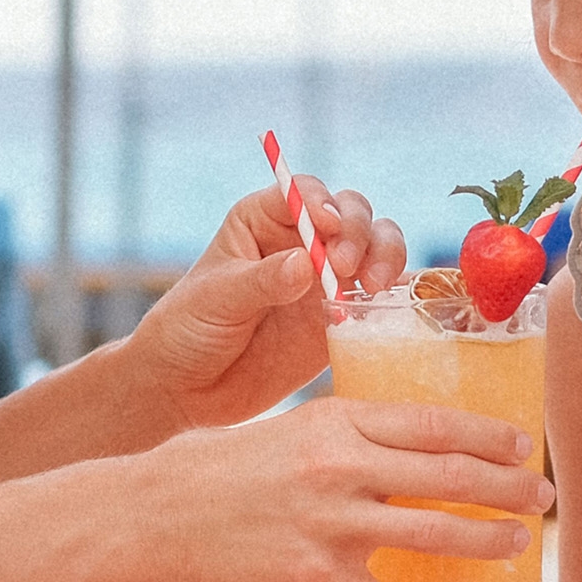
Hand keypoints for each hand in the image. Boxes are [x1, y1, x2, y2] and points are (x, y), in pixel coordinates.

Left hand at [126, 179, 405, 428]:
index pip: (303, 193)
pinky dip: (394, 296)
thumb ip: (262, 280)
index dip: (322, 203)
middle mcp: (301, 241)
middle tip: (346, 266)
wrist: (188, 388)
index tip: (326, 228)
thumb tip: (306, 262)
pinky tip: (388, 308)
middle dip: (358, 232)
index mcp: (262, 220)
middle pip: (350, 213)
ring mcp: (326, 279)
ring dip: (385, 257)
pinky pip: (380, 298)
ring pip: (375, 247)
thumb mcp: (216, 299)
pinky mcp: (342, 318)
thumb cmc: (187, 330)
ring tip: (373, 287)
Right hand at [128, 396, 551, 581]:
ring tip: (515, 548)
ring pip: (431, 535)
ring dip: (484, 543)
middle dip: (505, 487)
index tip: (521, 442)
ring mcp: (327, 522)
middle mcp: (338, 466)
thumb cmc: (216, 465)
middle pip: (447, 475)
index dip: (487, 434)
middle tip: (542, 496)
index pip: (432, 422)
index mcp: (335, 420)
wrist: (153, 511)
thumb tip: (399, 449)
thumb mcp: (286, 428)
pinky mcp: (310, 575)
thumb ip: (342, 436)